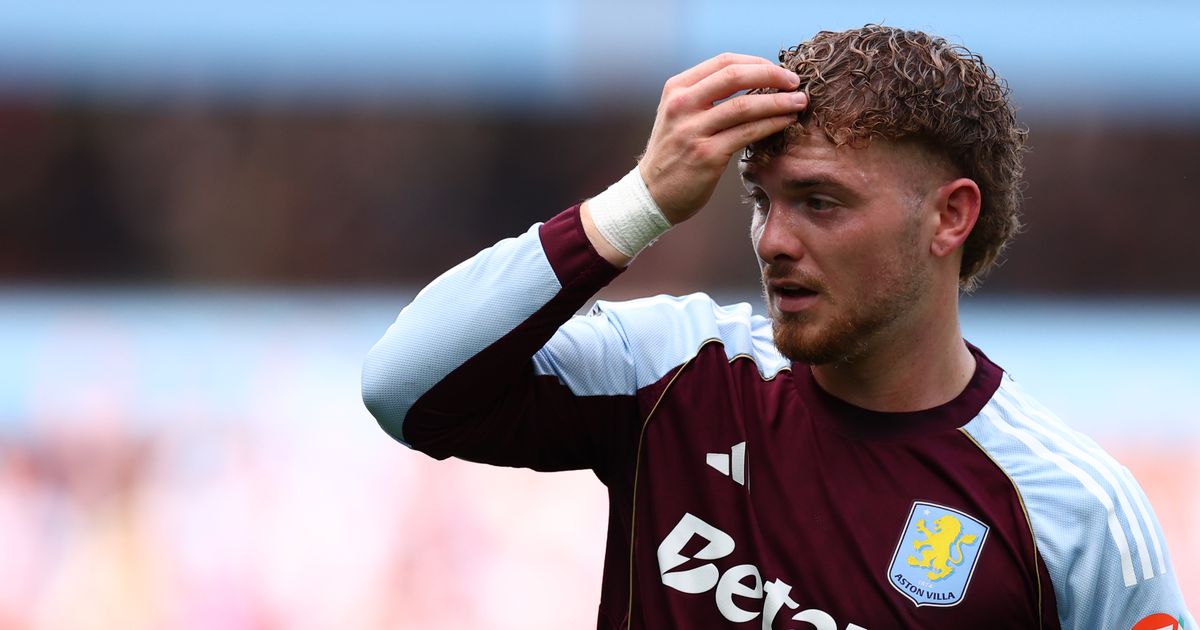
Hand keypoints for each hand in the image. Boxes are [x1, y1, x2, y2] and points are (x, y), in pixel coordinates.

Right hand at [639, 53, 805, 223]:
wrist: (651, 195)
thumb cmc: (673, 154)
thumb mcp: (680, 116)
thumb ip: (706, 97)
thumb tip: (754, 81)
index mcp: (677, 89)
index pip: (724, 62)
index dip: (757, 63)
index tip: (778, 71)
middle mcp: (682, 105)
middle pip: (735, 76)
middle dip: (772, 75)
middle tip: (795, 82)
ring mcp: (693, 130)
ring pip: (745, 105)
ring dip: (779, 101)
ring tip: (799, 102)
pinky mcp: (706, 155)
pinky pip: (747, 133)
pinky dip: (771, 124)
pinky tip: (786, 122)